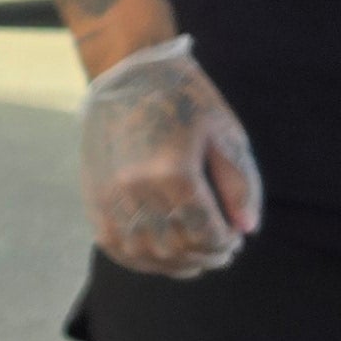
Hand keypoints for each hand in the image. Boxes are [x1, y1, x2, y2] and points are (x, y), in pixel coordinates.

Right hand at [79, 33, 263, 277]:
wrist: (127, 76)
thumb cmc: (185, 101)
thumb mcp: (225, 134)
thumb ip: (240, 185)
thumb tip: (246, 230)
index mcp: (173, 171)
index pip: (203, 232)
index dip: (224, 244)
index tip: (236, 240)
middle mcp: (136, 190)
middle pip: (174, 247)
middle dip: (203, 257)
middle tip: (222, 253)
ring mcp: (110, 197)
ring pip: (143, 253)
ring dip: (172, 264)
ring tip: (194, 260)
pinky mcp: (94, 198)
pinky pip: (115, 245)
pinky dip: (139, 260)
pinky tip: (160, 258)